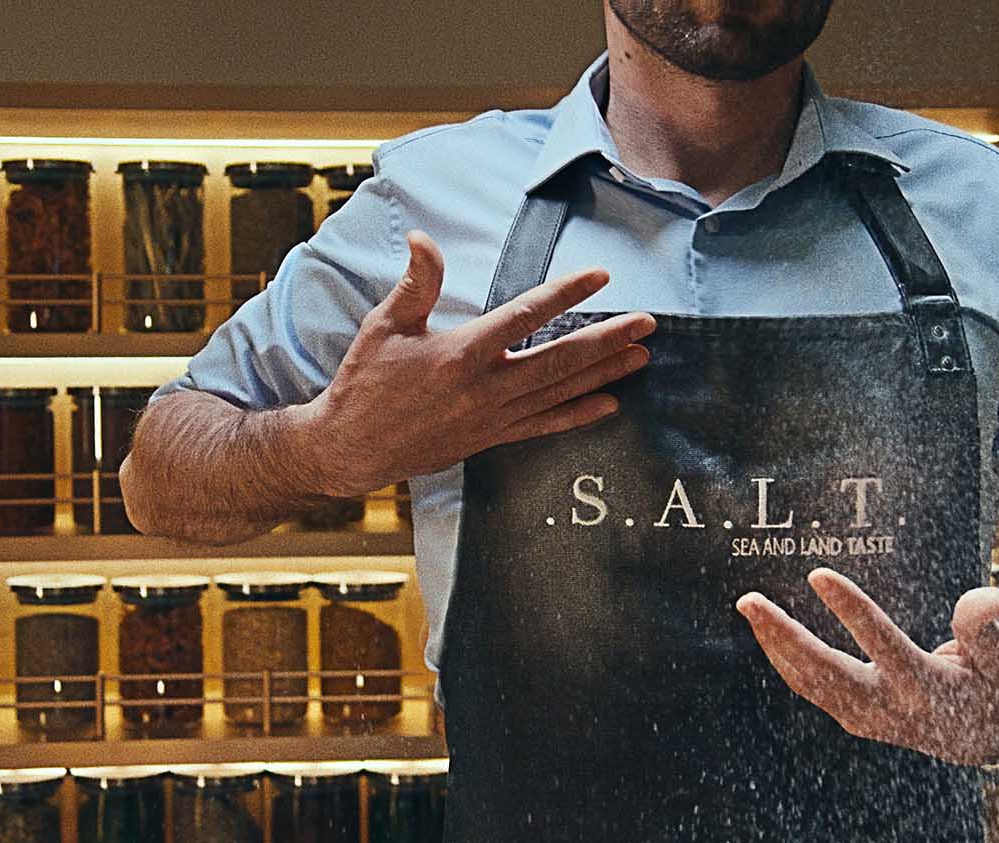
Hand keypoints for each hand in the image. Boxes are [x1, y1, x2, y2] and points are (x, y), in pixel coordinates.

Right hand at [290, 229, 654, 497]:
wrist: (351, 447)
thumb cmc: (365, 383)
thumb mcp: (385, 326)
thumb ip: (415, 283)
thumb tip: (425, 239)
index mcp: (460, 353)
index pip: (524, 317)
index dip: (565, 294)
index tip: (600, 275)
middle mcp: (484, 388)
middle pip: (559, 359)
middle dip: (607, 340)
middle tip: (647, 323)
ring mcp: (492, 417)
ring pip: (559, 392)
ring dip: (604, 373)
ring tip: (642, 356)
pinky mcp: (491, 438)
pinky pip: (545, 426)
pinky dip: (579, 415)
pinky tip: (610, 404)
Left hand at [735, 567, 998, 765]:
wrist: (992, 736)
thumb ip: (988, 628)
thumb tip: (988, 595)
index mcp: (930, 690)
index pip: (883, 646)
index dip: (851, 610)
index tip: (818, 574)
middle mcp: (891, 709)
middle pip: (826, 673)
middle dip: (784, 636)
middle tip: (749, 600)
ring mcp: (867, 718)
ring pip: (809, 683)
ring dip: (774, 645)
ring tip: (749, 605)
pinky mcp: (855, 717)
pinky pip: (811, 687)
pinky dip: (785, 659)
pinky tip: (765, 629)